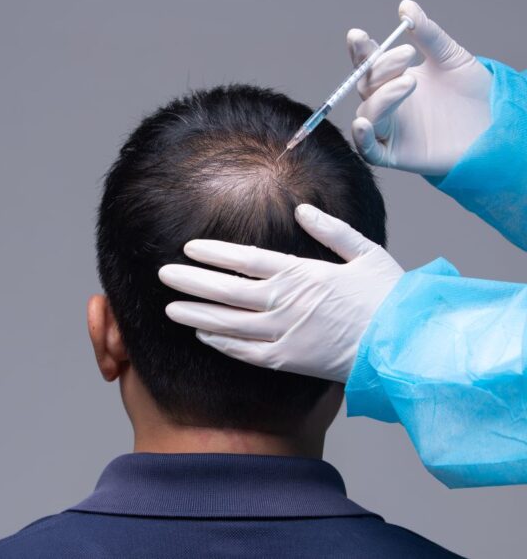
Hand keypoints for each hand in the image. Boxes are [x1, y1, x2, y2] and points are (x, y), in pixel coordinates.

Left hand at [157, 204, 404, 382]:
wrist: (405, 345)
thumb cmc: (389, 298)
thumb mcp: (364, 253)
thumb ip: (330, 230)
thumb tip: (302, 209)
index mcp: (301, 274)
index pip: (245, 260)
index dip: (213, 253)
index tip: (188, 248)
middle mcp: (285, 303)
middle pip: (226, 291)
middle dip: (192, 281)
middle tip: (164, 274)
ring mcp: (284, 334)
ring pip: (228, 324)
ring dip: (196, 314)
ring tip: (170, 308)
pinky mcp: (288, 360)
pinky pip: (245, 352)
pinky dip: (221, 344)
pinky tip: (202, 336)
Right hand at [348, 0, 491, 176]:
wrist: (493, 126)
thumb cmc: (472, 94)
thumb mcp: (451, 57)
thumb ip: (427, 33)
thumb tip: (406, 6)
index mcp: (395, 80)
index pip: (369, 64)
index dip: (361, 51)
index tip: (358, 35)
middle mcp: (387, 104)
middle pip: (366, 85)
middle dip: (381, 69)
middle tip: (406, 55)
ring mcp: (389, 129)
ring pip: (369, 112)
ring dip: (382, 98)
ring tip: (409, 83)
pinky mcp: (394, 153)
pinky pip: (368, 149)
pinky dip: (362, 137)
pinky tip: (364, 123)